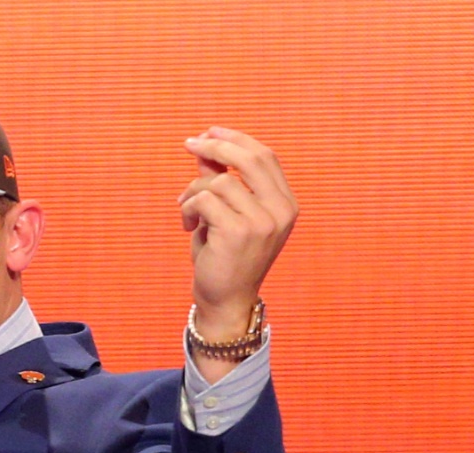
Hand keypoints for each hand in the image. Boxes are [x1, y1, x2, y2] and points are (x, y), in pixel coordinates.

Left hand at [178, 127, 296, 340]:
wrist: (225, 299)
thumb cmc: (225, 257)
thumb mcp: (227, 214)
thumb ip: (221, 180)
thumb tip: (205, 147)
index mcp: (286, 204)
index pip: (265, 157)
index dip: (236, 139)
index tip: (210, 132)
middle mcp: (281, 211)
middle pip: (250, 158)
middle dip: (216, 145)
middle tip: (189, 143)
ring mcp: (263, 221)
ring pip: (219, 180)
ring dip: (193, 191)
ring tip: (187, 212)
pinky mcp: (239, 232)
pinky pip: (204, 199)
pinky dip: (188, 209)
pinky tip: (188, 228)